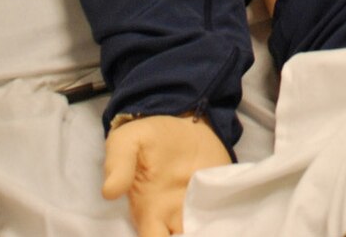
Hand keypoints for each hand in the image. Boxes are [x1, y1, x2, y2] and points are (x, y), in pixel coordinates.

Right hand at [103, 114, 231, 235]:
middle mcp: (174, 219)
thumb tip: (109, 191)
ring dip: (211, 233)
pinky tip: (236, 223)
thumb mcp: (128, 142)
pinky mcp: (221, 201)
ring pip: (204, 235)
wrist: (187, 120)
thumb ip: (119, 164)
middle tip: (202, 228)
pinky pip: (227, 222)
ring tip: (218, 227)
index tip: (175, 235)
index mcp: (150, 213)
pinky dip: (231, 226)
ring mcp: (200, 211)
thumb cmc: (151, 137)